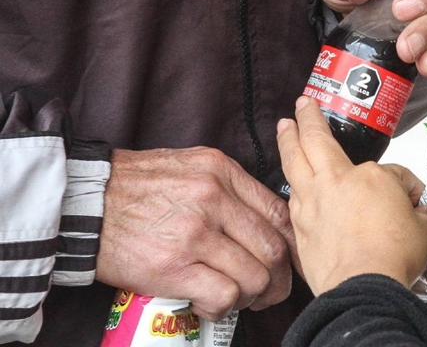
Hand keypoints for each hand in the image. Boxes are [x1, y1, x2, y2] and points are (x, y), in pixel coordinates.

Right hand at [96, 147, 297, 321]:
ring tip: (238, 297)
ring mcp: (194, 233)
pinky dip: (224, 307)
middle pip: (272, 249)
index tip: (289, 260)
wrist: (86, 201)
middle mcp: (213, 199)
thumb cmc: (138, 185)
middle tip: (270, 290)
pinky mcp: (173, 266)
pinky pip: (223, 295)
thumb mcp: (191, 167)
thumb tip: (262, 221)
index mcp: (221, 172)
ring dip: (252, 296)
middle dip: (279, 279)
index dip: (291, 243)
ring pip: (254, 276)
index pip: (278, 212)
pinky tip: (209, 303)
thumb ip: (230, 188)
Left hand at [276, 97, 426, 295]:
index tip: (412, 199)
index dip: (406, 184)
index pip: (391, 171)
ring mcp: (312, 202)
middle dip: (307, 117)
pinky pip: (292, 198)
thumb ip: (422, 217)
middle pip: (314, 140)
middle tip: (302, 104)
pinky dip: (292, 186)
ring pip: (293, 163)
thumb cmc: (391, 258)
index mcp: (370, 177)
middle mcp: (335, 182)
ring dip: (288, 143)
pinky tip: (293, 184)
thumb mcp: (423, 232)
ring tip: (283, 130)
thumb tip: (424, 214)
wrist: (361, 288)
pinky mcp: (299, 226)